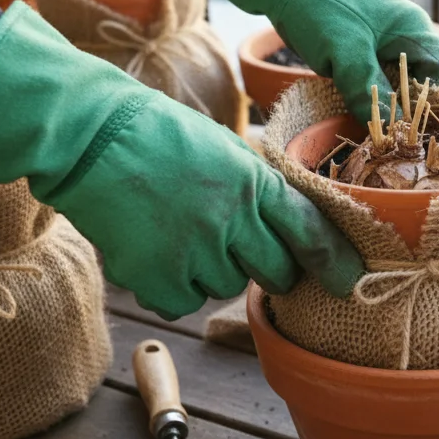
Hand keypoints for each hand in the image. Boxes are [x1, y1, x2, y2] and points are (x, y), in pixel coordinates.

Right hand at [0, 3, 363, 318]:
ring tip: (178, 231)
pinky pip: (183, 303)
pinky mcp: (157, 276)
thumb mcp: (224, 148)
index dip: (334, 262)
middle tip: (238, 248)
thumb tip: (284, 227)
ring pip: (227, 287)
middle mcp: (233, 219)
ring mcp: (195, 251)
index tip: (349, 282)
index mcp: (255, 181)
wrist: (89, 135)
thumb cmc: (156, 134)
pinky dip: (171, 287)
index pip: (310, 231)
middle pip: (276, 272)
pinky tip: (154, 252)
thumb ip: (256, 189)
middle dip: (268, 268)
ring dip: (211, 271)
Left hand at [190, 0, 438, 121]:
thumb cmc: (319, 8)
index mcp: (413, 30)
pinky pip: (380, 69)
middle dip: (420, 107)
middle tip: (412, 138)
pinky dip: (377, 89)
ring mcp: (385, 33)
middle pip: (426, 77)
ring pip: (401, 75)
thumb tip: (391, 128)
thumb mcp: (346, 56)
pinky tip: (368, 108)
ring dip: (396, 100)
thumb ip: (369, 91)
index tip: (435, 135)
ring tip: (393, 132)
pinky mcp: (364, 37)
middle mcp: (406, 31)